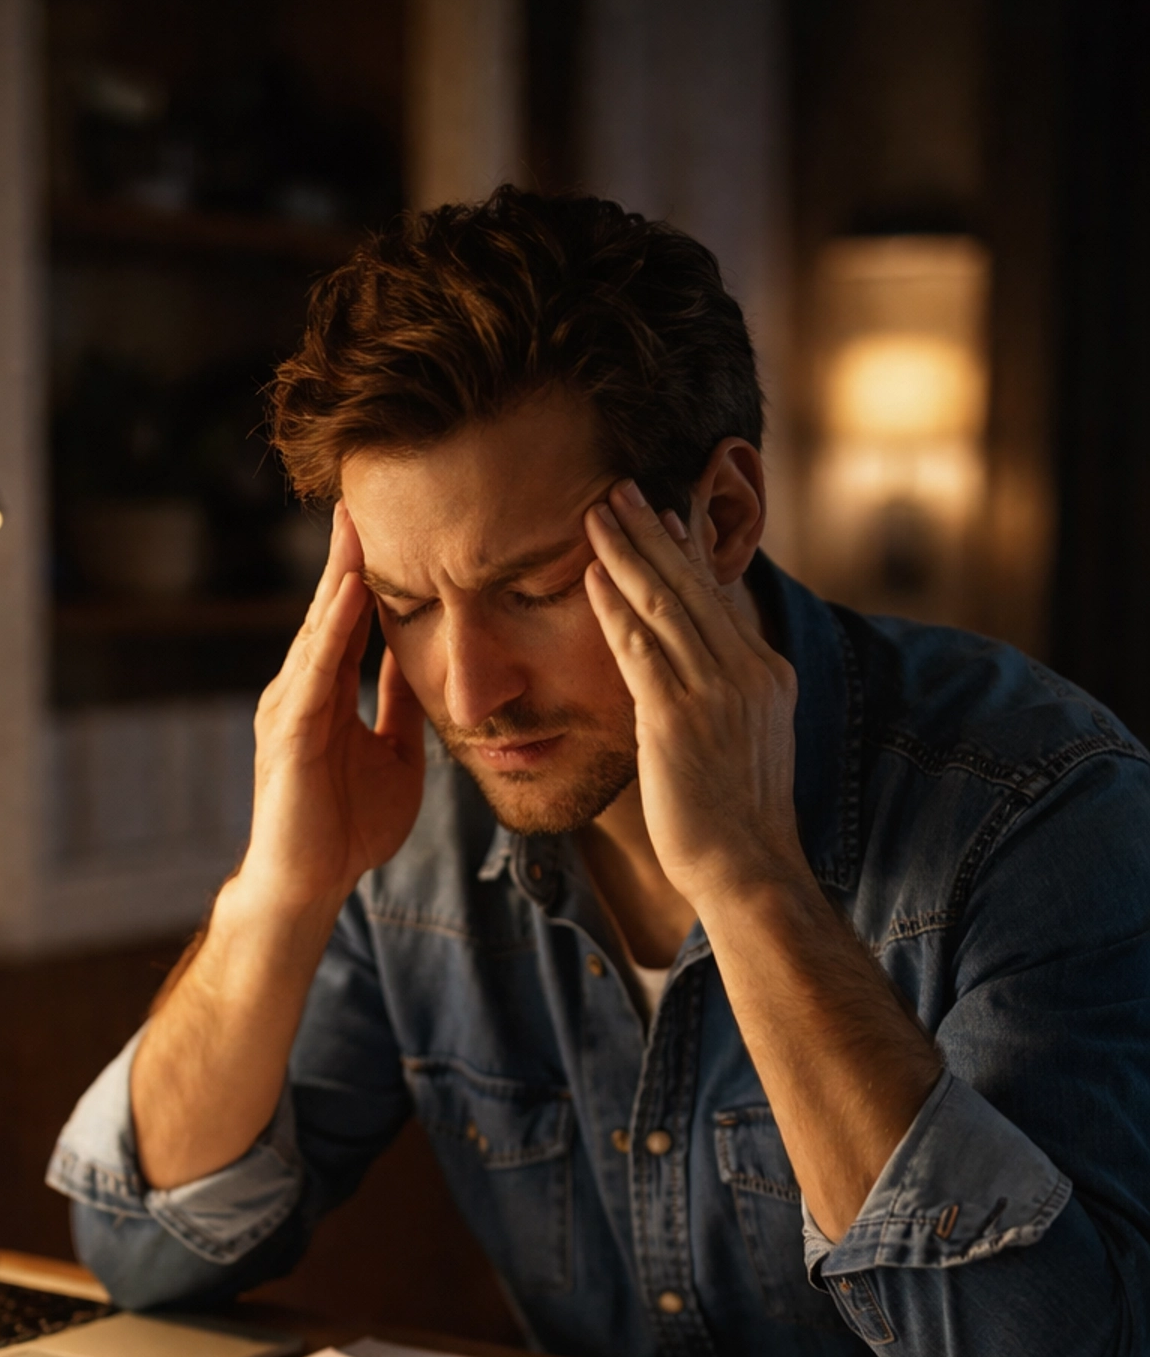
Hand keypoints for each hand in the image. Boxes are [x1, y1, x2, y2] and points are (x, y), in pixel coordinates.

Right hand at [241, 501, 426, 915]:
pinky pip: (316, 672)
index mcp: (327, 694)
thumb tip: (421, 665)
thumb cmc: (348, 829)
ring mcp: (291, 709)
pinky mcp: (292, 735)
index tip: (387, 522)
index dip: (365, 573)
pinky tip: (351, 591)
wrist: (311, 886)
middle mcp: (301, 691)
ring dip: (337, 577)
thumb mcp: (396, 754)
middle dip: (344, 556)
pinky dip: (333, 630)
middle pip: (326, 611)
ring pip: (318, 630)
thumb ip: (400, 707)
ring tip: (355, 526)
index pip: (348, 621)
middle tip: (360, 495)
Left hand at [583, 480, 801, 913]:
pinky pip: (639, 647)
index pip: (720, 597)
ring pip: (665, 603)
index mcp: (766, 674)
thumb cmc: (737, 821)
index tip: (662, 514)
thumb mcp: (747, 745)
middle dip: (652, 532)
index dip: (687, 551)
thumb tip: (693, 676)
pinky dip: (613, 606)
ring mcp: (714, 692)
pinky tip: (591, 576)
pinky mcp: (677, 717)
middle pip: (693, 583)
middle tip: (619, 489)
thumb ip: (725, 700)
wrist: (749, 867)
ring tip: (597, 512)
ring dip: (626, 552)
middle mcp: (746, 671)